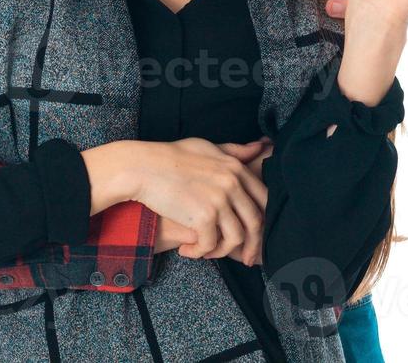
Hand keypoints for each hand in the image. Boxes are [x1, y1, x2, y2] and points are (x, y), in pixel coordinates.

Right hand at [134, 138, 269, 266]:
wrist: (143, 167)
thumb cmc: (171, 156)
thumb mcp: (207, 147)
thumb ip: (234, 151)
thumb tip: (261, 147)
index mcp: (235, 168)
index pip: (264, 200)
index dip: (263, 222)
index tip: (255, 237)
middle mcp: (232, 184)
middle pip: (256, 223)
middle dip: (252, 246)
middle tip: (244, 260)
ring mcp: (219, 200)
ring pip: (236, 238)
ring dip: (221, 251)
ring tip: (206, 251)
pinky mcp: (203, 217)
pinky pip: (210, 245)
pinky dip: (199, 252)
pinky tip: (187, 250)